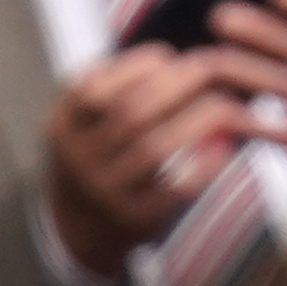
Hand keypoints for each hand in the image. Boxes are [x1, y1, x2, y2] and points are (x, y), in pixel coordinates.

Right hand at [41, 45, 249, 268]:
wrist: (78, 229)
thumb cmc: (98, 154)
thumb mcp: (86, 120)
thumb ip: (119, 87)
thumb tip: (191, 59)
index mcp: (61, 127)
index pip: (94, 86)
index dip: (137, 64)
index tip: (170, 56)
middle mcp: (77, 161)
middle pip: (130, 112)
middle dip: (178, 83)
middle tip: (211, 69)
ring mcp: (104, 193)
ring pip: (154, 148)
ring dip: (198, 118)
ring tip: (225, 104)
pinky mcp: (135, 219)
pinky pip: (175, 189)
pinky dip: (204, 164)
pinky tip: (224, 146)